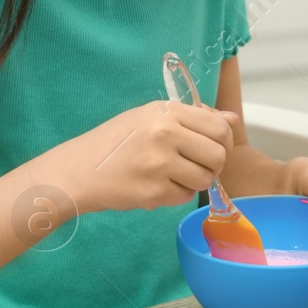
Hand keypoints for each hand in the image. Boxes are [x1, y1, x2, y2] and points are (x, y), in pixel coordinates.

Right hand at [57, 100, 237, 213]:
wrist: (76, 170)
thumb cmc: (115, 142)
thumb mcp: (150, 118)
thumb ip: (193, 118)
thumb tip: (232, 120)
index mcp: (165, 111)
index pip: (218, 127)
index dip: (223, 141)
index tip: (213, 148)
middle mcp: (164, 134)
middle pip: (218, 155)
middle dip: (213, 165)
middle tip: (195, 166)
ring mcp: (159, 164)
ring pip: (205, 178)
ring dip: (195, 181)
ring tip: (173, 176)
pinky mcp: (153, 192)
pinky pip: (184, 196)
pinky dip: (176, 194)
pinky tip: (156, 185)